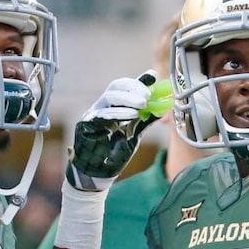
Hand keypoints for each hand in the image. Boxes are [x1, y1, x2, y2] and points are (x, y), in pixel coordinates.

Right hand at [65, 72, 160, 190]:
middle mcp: (102, 107)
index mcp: (113, 107)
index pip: (125, 88)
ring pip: (109, 97)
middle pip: (116, 87)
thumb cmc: (114, 154)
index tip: (153, 76)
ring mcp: (93, 114)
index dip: (139, 81)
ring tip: (142, 104)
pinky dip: (118, 112)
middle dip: (134, 88)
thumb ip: (146, 120)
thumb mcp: (135, 134)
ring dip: (128, 99)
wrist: (99, 173)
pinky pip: (102, 113)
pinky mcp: (86, 124)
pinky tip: (131, 115)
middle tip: (148, 96)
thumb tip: (162, 106)